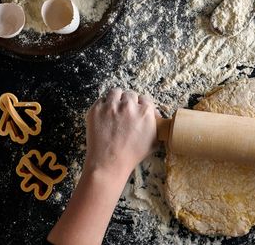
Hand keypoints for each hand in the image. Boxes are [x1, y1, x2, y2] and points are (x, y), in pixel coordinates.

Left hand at [49, 89, 159, 244]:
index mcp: (145, 111)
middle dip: (129, 102)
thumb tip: (156, 115)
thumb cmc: (132, 155)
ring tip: (115, 108)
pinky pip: (101, 100)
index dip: (141, 105)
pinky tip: (105, 115)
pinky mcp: (96, 109)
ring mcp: (111, 106)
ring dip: (116, 99)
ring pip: (116, 92)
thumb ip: (157, 125)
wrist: (109, 163)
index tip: (137, 111)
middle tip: (126, 112)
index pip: (145, 99)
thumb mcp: (154, 141)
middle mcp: (129, 105)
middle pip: (130, 94)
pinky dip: (103, 106)